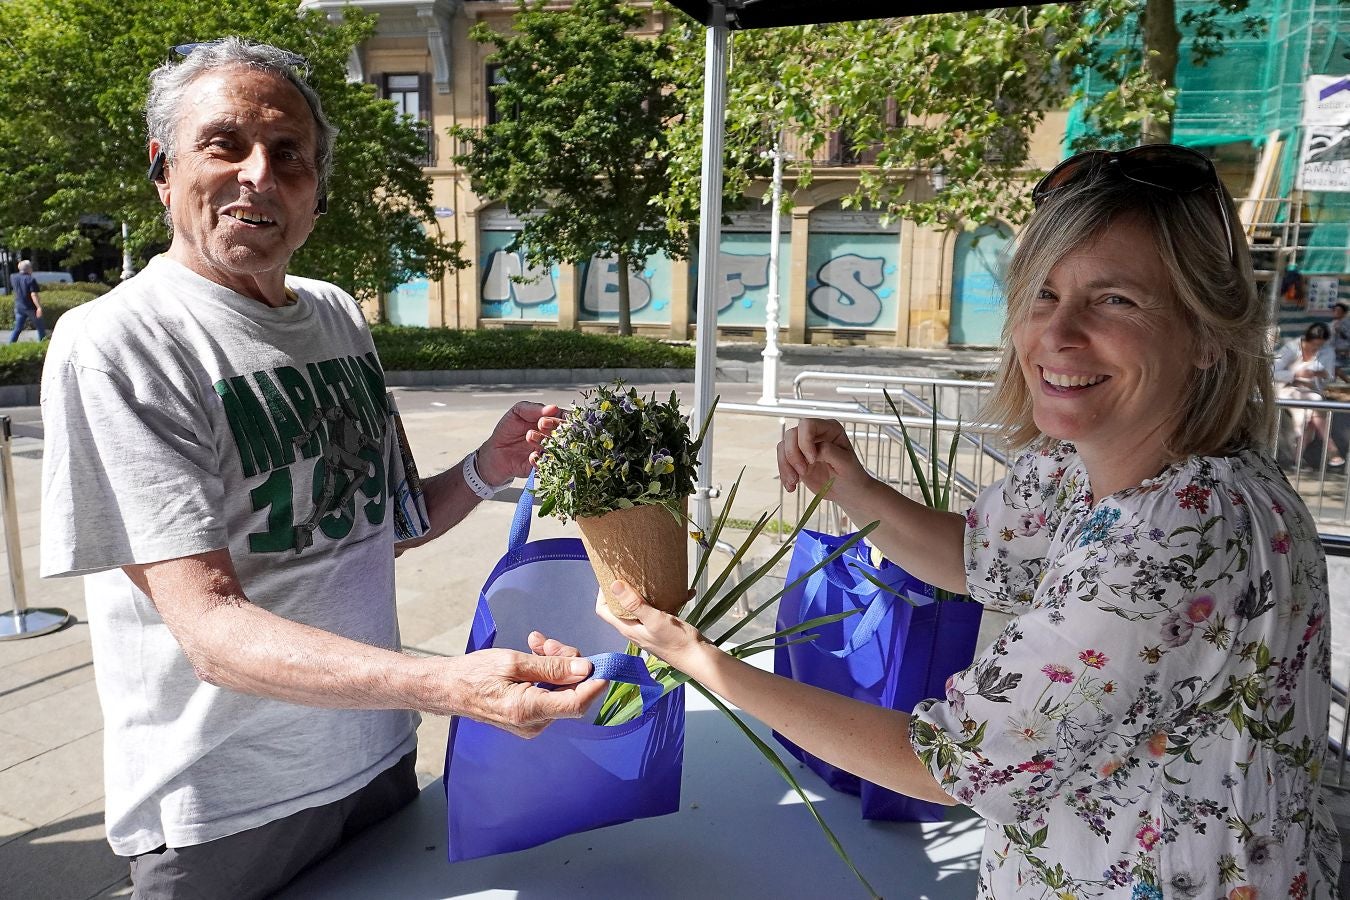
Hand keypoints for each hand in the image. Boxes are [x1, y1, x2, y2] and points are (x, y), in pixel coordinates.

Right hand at [435, 645, 606, 737]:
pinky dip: (547, 674)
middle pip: (570, 693)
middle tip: (547, 642)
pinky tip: (534, 655)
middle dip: (567, 663)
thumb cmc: (474, 674)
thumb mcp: (513, 662)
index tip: (603, 664)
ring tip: (537, 644)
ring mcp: (531, 724)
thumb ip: (551, 667)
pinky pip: (550, 694)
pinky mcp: (529, 719)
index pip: (576, 703)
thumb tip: (585, 668)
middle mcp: (533, 724)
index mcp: (527, 711)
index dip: (594, 684)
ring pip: (561, 691)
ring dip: (555, 665)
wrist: (449, 688)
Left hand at [476, 401, 561, 485]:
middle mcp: (554, 437)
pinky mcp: (542, 466)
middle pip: (565, 433)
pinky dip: (539, 460)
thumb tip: (553, 408)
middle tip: (541, 424)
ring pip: (557, 449)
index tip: (546, 417)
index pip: (565, 418)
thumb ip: (534, 408)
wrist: (496, 450)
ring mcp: (549, 452)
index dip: (560, 418)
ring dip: (544, 441)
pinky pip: (547, 465)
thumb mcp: (517, 412)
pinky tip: (531, 456)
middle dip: (554, 427)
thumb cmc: (509, 429)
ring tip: (529, 436)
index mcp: (551, 421)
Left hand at [595, 580, 710, 675]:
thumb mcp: (654, 620)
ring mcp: (648, 628)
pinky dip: (667, 599)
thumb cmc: (677, 642)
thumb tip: (614, 585)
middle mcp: (635, 628)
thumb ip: (634, 604)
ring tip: (650, 577)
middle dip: (622, 588)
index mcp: (628, 628)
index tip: (610, 577)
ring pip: (638, 606)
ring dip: (644, 591)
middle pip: (619, 606)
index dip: (602, 593)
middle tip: (629, 571)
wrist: (699, 658)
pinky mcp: (662, 626)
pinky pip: (658, 608)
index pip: (603, 610)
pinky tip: (680, 592)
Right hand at [777, 418, 868, 496]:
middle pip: (791, 434)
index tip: (812, 460)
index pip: (807, 425)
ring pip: (783, 447)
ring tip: (795, 481)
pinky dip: (783, 474)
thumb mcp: (845, 463)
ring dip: (785, 466)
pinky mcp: (796, 459)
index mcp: (830, 429)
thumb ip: (829, 452)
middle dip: (793, 455)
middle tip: (803, 472)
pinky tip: (792, 486)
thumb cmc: (851, 475)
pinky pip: (782, 461)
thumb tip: (812, 450)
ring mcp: (803, 446)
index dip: (805, 442)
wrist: (847, 491)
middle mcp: (815, 434)